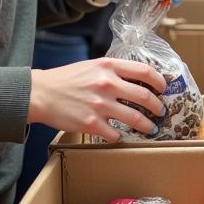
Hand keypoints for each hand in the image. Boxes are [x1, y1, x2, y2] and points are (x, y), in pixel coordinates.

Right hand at [29, 58, 167, 142]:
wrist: (40, 93)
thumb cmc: (67, 79)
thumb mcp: (93, 66)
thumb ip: (114, 71)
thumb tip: (138, 80)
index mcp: (108, 66)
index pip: (145, 71)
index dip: (159, 81)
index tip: (163, 88)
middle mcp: (107, 84)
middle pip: (145, 97)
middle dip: (158, 107)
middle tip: (161, 111)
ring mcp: (99, 105)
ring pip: (135, 119)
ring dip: (147, 125)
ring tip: (151, 128)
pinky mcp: (90, 124)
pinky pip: (115, 134)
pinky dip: (121, 136)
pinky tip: (121, 135)